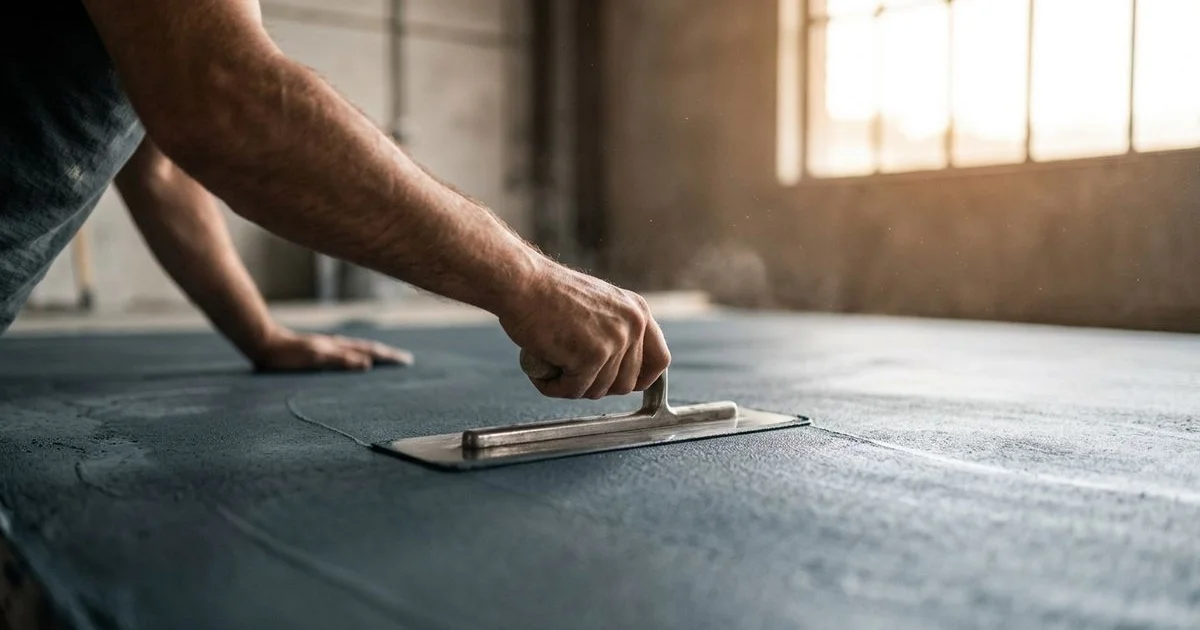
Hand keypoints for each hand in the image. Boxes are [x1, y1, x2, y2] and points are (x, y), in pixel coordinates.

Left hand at [247, 327, 412, 371]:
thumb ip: (341, 360)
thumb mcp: (316, 358)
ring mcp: (329, 346)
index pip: (371, 351)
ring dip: (374, 354)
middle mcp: (337, 345)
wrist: (265, 343)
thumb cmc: (288, 355)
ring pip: (358, 349)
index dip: (389, 357)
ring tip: (385, 358)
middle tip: (404, 360)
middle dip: (387, 355)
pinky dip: (358, 354)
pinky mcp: (319, 350)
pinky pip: (347, 352)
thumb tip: (367, 364)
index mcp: (339, 348)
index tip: (406, 361)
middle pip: (368, 348)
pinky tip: (353, 358)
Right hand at [498, 262, 670, 398]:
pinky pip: (575, 391)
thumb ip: (616, 330)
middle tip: (570, 373)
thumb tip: (622, 369)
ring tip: (551, 367)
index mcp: (638, 311)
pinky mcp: (592, 356)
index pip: (660, 360)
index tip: (621, 386)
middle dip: (597, 386)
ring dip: (572, 386)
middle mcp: (633, 325)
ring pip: (599, 390)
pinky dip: (554, 388)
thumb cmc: (548, 294)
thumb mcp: (598, 305)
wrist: (523, 283)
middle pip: (627, 383)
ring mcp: (614, 341)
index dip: (642, 380)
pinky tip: (542, 372)